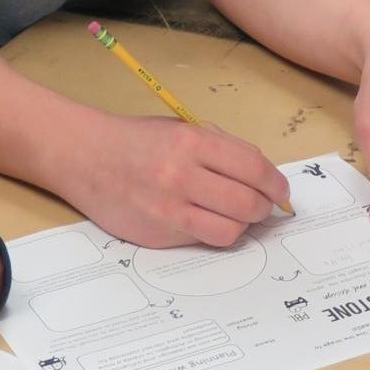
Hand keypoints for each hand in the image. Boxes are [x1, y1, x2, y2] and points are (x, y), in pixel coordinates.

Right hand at [64, 112, 290, 249]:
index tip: (282, 191)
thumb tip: (263, 175)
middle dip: (264, 208)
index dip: (276, 183)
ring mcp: (168, 211)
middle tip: (264, 206)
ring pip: (229, 231)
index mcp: (193, 143)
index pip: (253, 167)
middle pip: (247, 204)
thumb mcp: (184, 129)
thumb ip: (223, 149)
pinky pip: (201, 240)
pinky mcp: (157, 236)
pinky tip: (209, 221)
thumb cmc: (140, 140)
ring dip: (243, 225)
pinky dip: (214, 233)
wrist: (87, 158)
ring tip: (238, 215)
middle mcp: (181, 177)